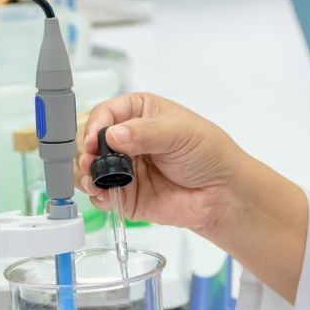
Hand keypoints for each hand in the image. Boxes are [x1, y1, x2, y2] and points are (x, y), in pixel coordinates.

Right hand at [75, 92, 249, 233]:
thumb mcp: (179, 133)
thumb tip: (114, 135)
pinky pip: (102, 196)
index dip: (95, 127)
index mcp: (139, 113)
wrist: (223, 193)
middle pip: (91, 142)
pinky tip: (104, 195)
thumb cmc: (209, 153)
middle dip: (86, 152)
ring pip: (90, 169)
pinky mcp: (126, 196)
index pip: (104, 113)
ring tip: (95, 181)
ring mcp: (125, 169)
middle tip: (91, 163)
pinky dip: (98, 196)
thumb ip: (145, 133)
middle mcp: (127, 139)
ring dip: (86, 175)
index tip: (95, 142)